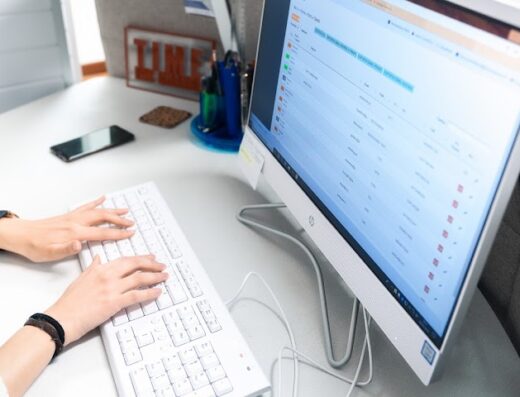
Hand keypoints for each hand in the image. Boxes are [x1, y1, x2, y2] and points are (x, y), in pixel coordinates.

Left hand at [0, 197, 133, 261]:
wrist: (20, 235)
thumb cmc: (34, 247)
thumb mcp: (49, 254)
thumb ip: (65, 249)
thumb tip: (78, 245)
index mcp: (74, 233)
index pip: (102, 232)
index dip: (118, 233)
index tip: (130, 233)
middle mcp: (75, 222)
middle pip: (103, 218)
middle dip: (120, 220)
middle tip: (132, 222)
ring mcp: (72, 217)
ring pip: (97, 210)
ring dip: (112, 210)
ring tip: (125, 209)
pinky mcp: (68, 216)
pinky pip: (85, 206)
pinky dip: (95, 202)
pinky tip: (102, 198)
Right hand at [45, 255, 167, 345]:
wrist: (62, 318)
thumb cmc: (69, 302)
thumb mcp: (80, 279)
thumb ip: (92, 268)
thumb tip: (99, 258)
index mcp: (100, 269)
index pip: (125, 260)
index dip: (140, 258)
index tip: (150, 258)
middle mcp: (108, 276)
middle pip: (135, 265)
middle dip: (152, 264)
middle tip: (161, 265)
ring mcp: (112, 289)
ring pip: (139, 279)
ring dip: (155, 277)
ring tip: (164, 276)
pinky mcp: (114, 303)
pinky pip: (137, 296)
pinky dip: (150, 293)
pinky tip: (157, 292)